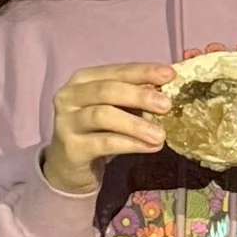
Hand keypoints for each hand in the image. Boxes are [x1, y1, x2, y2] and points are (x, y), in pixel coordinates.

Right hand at [42, 63, 169, 194]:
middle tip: (166, 106)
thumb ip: (134, 99)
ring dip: (135, 124)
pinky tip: (150, 147)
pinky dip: (130, 144)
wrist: (69, 166)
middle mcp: (70, 96)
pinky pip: (104, 143)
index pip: (116, 70)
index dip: (143, 71)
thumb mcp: (115, 109)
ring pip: (103, 116)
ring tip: (161, 135)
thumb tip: (166, 92)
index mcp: (83, 79)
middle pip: (107, 90)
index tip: (170, 75)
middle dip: (139, 96)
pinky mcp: (71, 148)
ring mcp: (67, 122)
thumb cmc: (96, 131)